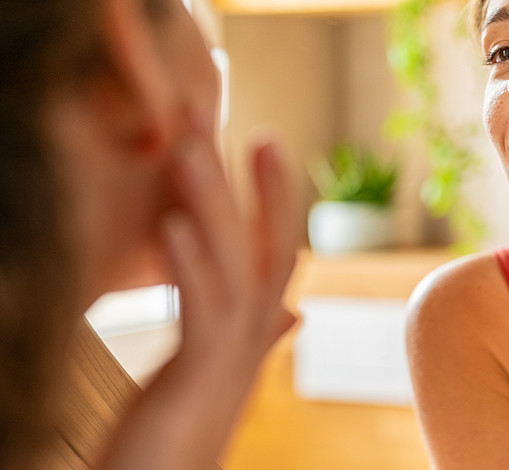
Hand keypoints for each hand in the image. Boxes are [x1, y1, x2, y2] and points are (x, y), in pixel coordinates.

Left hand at [95, 111, 298, 469]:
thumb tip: (291, 309)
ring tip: (189, 147)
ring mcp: (231, 356)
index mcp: (250, 329)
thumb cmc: (179, 436)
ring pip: (232, 266)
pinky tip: (174, 222)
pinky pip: (201, 311)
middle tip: (223, 115)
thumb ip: (255, 333)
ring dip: (212, 203)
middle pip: (260, 245)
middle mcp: (251, 337)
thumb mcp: (217, 371)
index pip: (274, 248)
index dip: (275, 193)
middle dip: (247, 179)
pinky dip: (190, 263)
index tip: (264, 136)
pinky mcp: (198, 376)